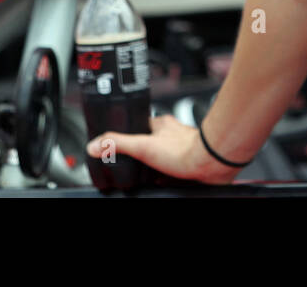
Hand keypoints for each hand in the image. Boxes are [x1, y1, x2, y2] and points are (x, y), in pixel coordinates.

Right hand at [84, 113, 243, 185]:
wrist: (210, 162)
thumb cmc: (184, 149)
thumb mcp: (142, 146)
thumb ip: (118, 144)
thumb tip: (95, 144)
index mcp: (161, 125)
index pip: (141, 128)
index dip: (132, 138)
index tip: (124, 147)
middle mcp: (174, 134)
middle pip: (154, 143)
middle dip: (146, 157)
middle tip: (138, 166)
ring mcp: (184, 148)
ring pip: (167, 157)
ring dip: (160, 167)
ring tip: (152, 176)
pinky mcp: (193, 162)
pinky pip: (178, 170)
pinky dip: (172, 177)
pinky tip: (168, 181)